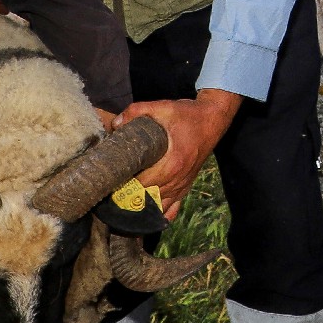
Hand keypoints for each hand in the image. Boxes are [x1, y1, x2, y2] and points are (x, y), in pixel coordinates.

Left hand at [119, 94, 243, 217]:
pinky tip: (146, 213)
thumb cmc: (187, 115)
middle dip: (127, 198)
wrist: (212, 120)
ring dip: (140, 209)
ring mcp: (182, 186)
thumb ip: (136, 112)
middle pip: (146, 200)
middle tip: (110, 192)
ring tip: (123, 204)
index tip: (110, 180)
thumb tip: (116, 124)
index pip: (140, 184)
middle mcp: (177, 179)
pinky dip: (158, 215)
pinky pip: (172, 211)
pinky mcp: (185, 188)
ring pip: (157, 209)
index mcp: (171, 163)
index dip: (122, 185)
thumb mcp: (163, 107)